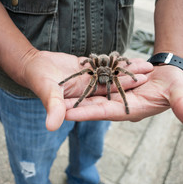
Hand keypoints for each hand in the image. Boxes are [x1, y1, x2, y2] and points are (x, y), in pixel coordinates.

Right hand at [19, 50, 152, 130]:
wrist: (32, 65)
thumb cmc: (37, 79)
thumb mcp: (46, 93)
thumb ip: (51, 108)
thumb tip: (52, 127)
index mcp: (84, 102)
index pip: (107, 99)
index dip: (123, 92)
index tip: (139, 85)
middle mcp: (89, 93)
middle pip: (114, 87)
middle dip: (131, 81)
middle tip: (150, 74)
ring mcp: (89, 81)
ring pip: (111, 76)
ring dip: (127, 71)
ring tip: (147, 64)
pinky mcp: (87, 71)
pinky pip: (104, 66)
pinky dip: (115, 61)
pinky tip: (128, 57)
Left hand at [63, 65, 182, 130]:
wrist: (172, 71)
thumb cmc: (177, 84)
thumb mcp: (182, 95)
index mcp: (132, 109)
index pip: (106, 113)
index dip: (87, 113)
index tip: (66, 114)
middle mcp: (120, 104)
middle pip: (93, 105)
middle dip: (73, 106)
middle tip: (50, 105)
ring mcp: (116, 93)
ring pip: (93, 93)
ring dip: (75, 93)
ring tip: (54, 92)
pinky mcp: (114, 83)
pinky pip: (97, 81)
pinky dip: (84, 80)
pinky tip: (69, 77)